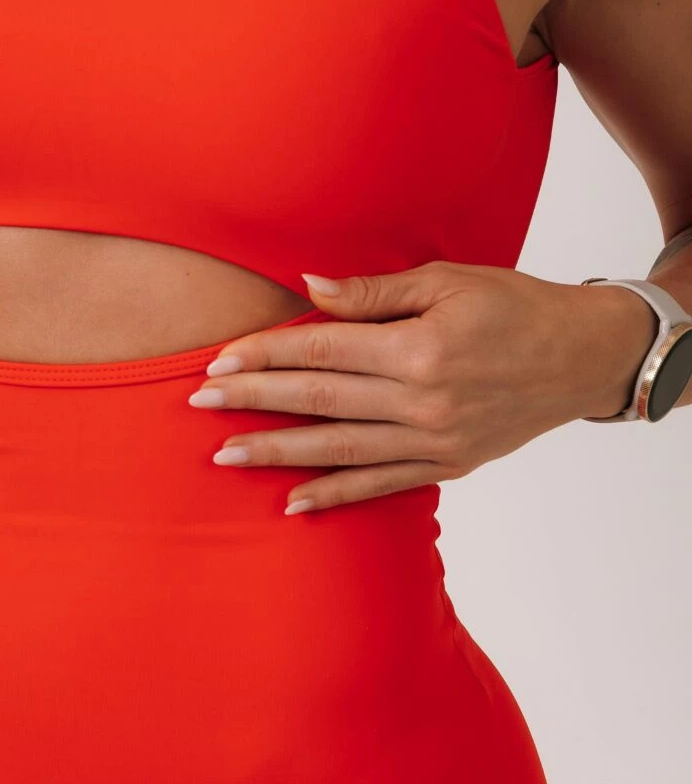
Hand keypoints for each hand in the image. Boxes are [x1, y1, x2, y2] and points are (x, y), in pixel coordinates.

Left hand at [188, 260, 657, 512]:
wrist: (583, 356)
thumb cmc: (514, 305)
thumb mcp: (447, 280)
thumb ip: (373, 293)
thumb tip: (308, 288)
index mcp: (419, 346)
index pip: (322, 350)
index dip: (265, 355)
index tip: (218, 362)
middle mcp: (423, 399)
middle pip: (319, 399)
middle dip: (254, 402)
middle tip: (198, 406)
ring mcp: (436, 439)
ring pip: (339, 449)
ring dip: (278, 453)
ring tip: (226, 456)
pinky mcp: (450, 464)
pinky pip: (381, 485)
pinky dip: (335, 495)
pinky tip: (293, 503)